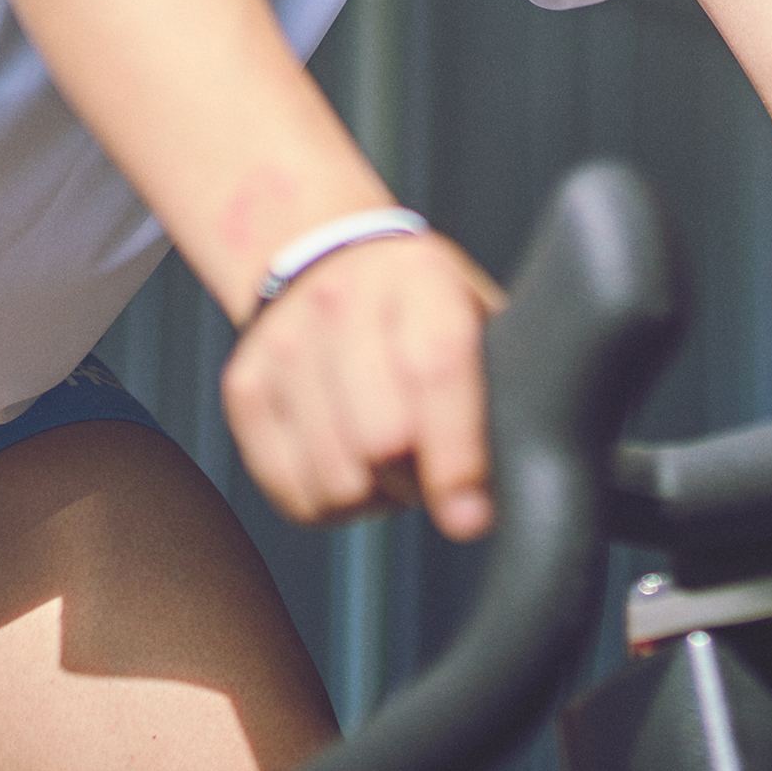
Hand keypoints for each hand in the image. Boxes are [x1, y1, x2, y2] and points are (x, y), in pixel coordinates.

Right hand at [222, 232, 504, 539]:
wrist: (322, 255)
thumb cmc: (422, 303)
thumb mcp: (476, 313)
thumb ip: (507, 381)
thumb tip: (528, 471)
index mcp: (419, 276)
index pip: (434, 370)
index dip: (455, 454)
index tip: (470, 515)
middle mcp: (341, 300)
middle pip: (378, 439)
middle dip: (419, 481)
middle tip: (436, 472)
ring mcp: (283, 343)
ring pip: (335, 478)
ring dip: (375, 495)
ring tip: (392, 460)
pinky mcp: (243, 387)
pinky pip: (294, 495)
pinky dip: (332, 503)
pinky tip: (351, 464)